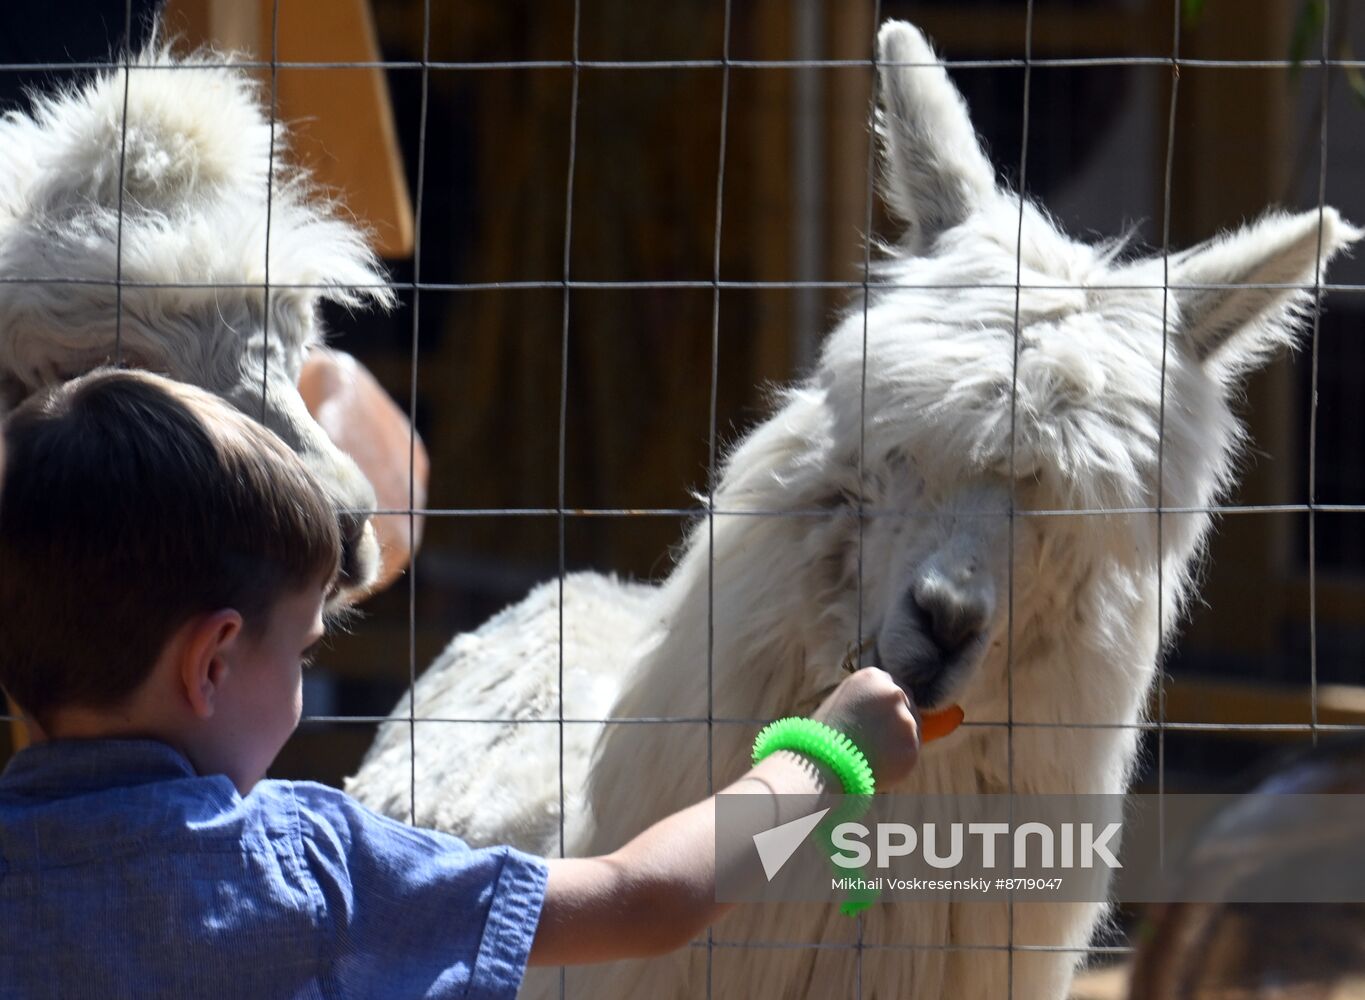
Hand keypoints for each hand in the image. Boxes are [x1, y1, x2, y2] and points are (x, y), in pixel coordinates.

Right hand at [811, 667, 919, 786]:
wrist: (822, 761)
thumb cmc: (824, 735)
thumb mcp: (843, 702)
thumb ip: (866, 701)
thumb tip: (880, 712)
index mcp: (873, 677)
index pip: (893, 687)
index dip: (888, 706)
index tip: (882, 720)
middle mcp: (893, 692)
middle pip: (908, 706)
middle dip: (898, 722)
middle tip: (883, 740)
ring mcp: (905, 718)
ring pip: (912, 730)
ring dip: (899, 742)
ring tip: (874, 755)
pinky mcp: (912, 744)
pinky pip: (911, 752)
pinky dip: (900, 761)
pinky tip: (879, 765)